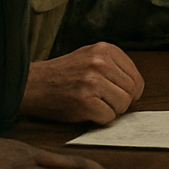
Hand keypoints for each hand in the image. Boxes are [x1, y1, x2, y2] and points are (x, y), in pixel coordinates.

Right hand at [21, 43, 145, 123]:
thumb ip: (112, 66)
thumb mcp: (89, 57)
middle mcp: (100, 62)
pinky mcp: (84, 100)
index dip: (131, 91)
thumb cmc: (61, 74)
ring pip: (123, 105)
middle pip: (132, 92)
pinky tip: (86, 112)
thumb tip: (137, 87)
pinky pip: (108, 117)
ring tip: (94, 105)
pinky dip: (99, 119)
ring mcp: (92, 81)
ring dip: (111, 111)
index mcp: (105, 49)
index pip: (136, 77)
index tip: (120, 96)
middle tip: (104, 103)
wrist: (31, 84)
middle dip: (121, 102)